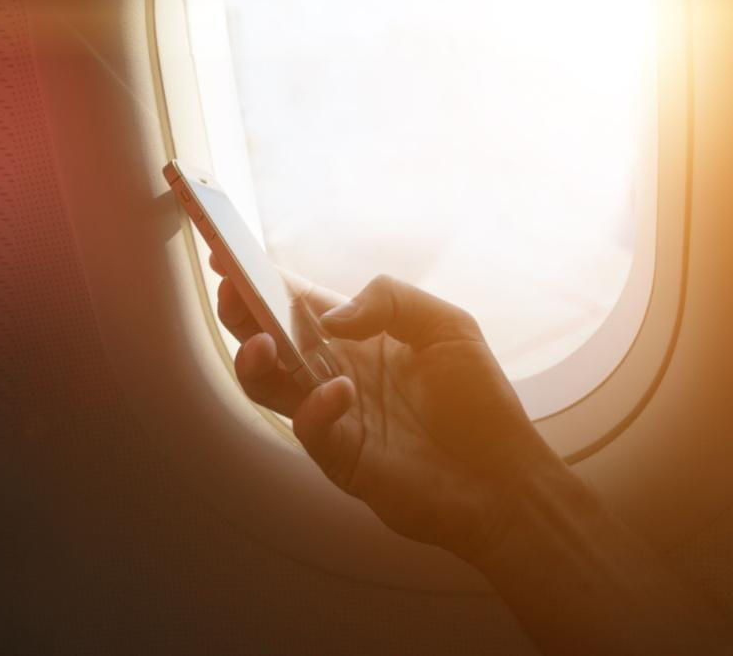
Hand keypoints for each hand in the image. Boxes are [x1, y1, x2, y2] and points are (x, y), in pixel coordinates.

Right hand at [212, 256, 567, 561]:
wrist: (504, 480)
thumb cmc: (479, 401)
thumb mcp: (447, 326)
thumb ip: (390, 299)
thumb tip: (333, 316)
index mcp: (356, 334)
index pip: (297, 300)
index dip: (263, 277)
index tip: (228, 252)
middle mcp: (333, 369)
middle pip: (268, 336)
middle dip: (242, 311)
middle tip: (232, 291)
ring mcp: (331, 413)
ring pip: (268, 383)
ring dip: (253, 360)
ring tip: (259, 342)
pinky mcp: (337, 454)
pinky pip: (307, 426)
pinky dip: (313, 407)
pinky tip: (340, 392)